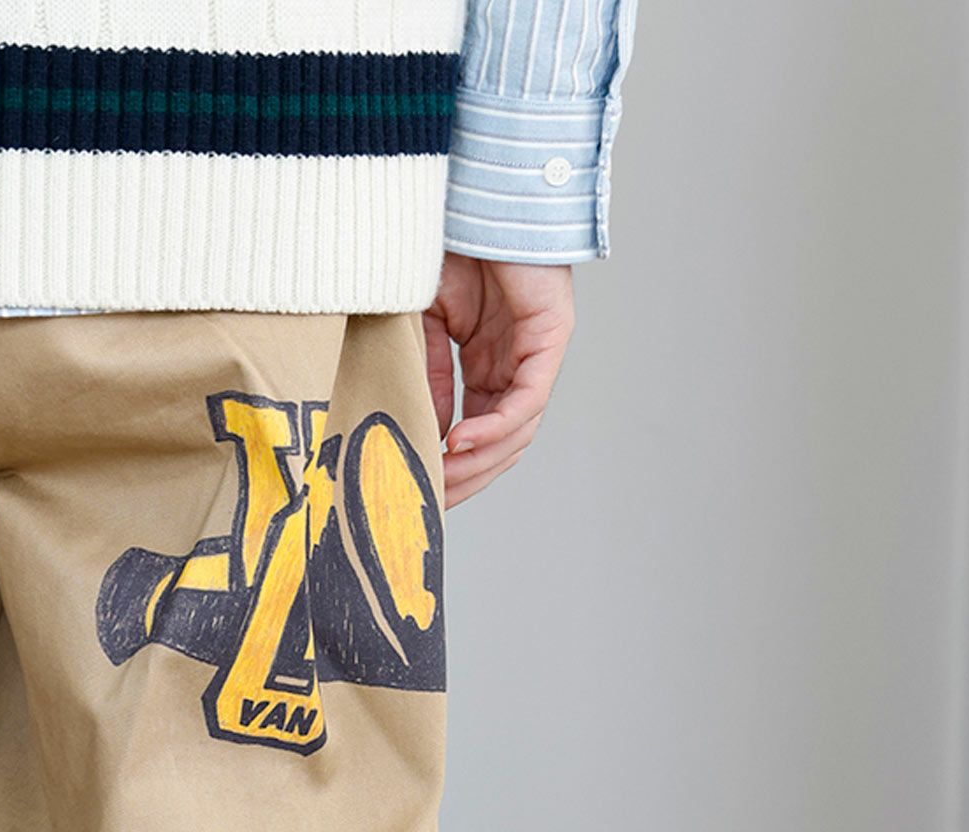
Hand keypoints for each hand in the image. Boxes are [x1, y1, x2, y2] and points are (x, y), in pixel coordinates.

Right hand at [423, 258, 574, 506]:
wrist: (469, 191)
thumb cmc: (446, 245)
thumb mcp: (423, 326)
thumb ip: (430, 380)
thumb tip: (431, 436)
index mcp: (488, 364)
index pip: (478, 433)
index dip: (451, 468)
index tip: (418, 492)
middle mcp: (516, 364)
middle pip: (502, 444)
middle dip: (466, 478)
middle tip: (431, 503)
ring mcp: (536, 352)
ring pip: (518, 431)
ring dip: (480, 461)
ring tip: (443, 475)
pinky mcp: (551, 335)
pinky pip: (527, 399)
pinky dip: (494, 426)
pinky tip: (461, 442)